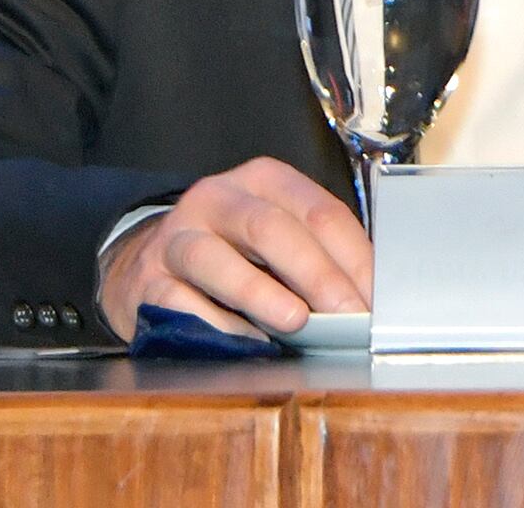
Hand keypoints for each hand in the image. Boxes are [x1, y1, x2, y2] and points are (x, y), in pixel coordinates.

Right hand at [96, 156, 371, 338]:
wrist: (149, 263)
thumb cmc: (233, 251)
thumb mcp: (279, 236)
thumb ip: (318, 257)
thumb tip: (364, 301)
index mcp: (263, 181)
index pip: (319, 212)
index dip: (354, 258)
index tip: (377, 299)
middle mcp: (216, 199)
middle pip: (270, 228)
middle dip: (315, 274)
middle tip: (347, 314)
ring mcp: (175, 239)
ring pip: (214, 258)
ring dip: (260, 293)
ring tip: (295, 322)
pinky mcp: (146, 282)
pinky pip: (179, 303)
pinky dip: (215, 325)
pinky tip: (246, 343)